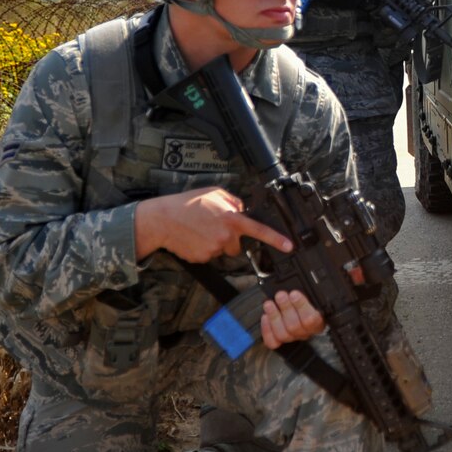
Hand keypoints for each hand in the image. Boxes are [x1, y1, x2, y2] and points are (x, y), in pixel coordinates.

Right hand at [135, 187, 295, 263]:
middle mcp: (225, 236)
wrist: (162, 219)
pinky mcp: (203, 258)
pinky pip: (208, 256)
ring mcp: (214, 249)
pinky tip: (193, 238)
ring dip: (215, 243)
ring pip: (222, 251)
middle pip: (237, 246)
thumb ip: (234, 202)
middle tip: (212, 228)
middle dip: (229, 240)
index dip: (276, 239)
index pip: (259, 230)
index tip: (289, 247)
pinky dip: (202, 249)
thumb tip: (243, 210)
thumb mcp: (214, 193)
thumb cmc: (187, 204)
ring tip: (199, 231)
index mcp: (231, 219)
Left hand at [258, 263, 367, 347]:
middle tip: (281, 295)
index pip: (313, 319)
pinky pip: (274, 342)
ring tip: (270, 303)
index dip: (302, 306)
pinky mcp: (280, 338)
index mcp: (320, 319)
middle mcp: (307, 330)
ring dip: (275, 317)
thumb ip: (343, 279)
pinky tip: (265, 316)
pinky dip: (267, 330)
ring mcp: (293, 335)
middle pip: (296, 327)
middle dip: (286, 309)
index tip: (295, 292)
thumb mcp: (326, 285)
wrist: (297, 300)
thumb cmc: (313, 294)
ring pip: (284, 334)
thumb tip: (357, 273)